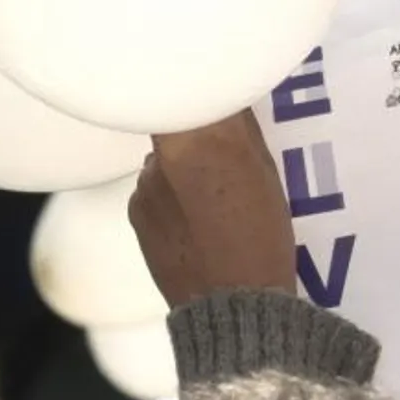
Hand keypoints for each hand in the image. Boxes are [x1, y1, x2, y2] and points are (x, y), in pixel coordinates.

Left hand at [128, 109, 297, 308]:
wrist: (231, 308)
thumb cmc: (262, 241)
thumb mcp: (266, 177)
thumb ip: (241, 131)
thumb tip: (227, 100)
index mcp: (199, 140)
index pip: (190, 91)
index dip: (203, 90)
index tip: (219, 92)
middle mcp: (160, 156)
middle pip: (176, 123)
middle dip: (198, 130)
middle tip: (226, 148)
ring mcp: (143, 185)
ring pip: (165, 157)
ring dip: (185, 164)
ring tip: (215, 195)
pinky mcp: (133, 212)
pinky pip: (155, 186)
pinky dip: (173, 193)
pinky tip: (198, 218)